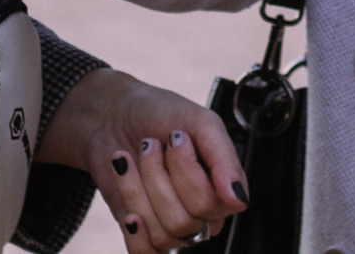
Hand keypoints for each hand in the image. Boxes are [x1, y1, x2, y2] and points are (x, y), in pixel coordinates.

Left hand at [37, 68, 248, 252]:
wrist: (114, 116)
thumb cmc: (162, 114)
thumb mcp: (201, 123)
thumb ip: (225, 160)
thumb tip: (239, 201)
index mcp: (223, 186)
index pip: (212, 203)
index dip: (187, 172)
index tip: (176, 136)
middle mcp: (202, 212)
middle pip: (184, 222)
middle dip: (157, 177)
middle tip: (150, 145)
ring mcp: (172, 225)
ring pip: (162, 235)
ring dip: (138, 190)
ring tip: (132, 160)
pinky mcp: (143, 234)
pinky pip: (144, 253)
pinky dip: (134, 233)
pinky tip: (130, 213)